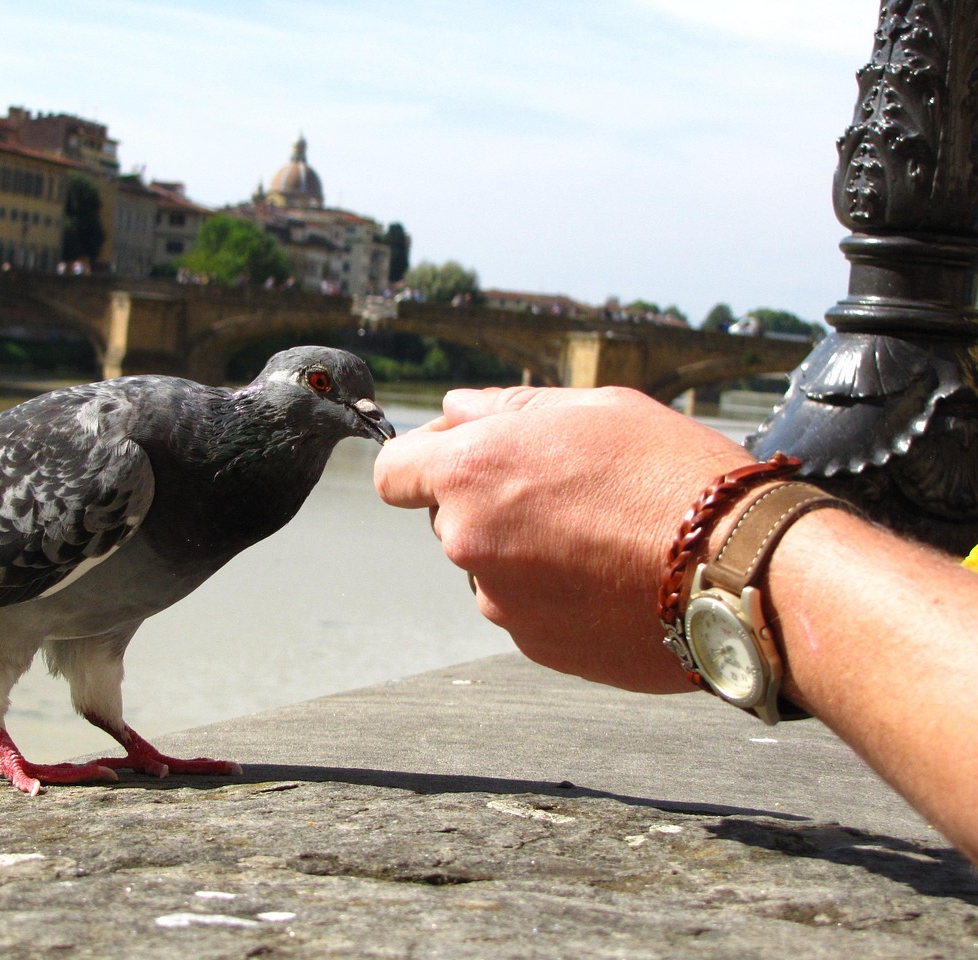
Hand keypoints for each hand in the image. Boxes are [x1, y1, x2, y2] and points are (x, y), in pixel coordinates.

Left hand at [374, 386, 753, 692]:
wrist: (738, 568)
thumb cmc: (671, 473)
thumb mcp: (591, 408)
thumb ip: (505, 409)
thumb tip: (455, 410)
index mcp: (470, 474)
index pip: (392, 473)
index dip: (422, 461)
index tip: (459, 458)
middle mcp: (469, 541)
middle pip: (447, 519)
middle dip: (487, 502)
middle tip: (564, 489)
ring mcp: (501, 601)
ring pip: (491, 566)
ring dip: (524, 551)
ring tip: (603, 535)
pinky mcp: (536, 645)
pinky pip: (528, 608)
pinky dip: (556, 592)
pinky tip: (612, 574)